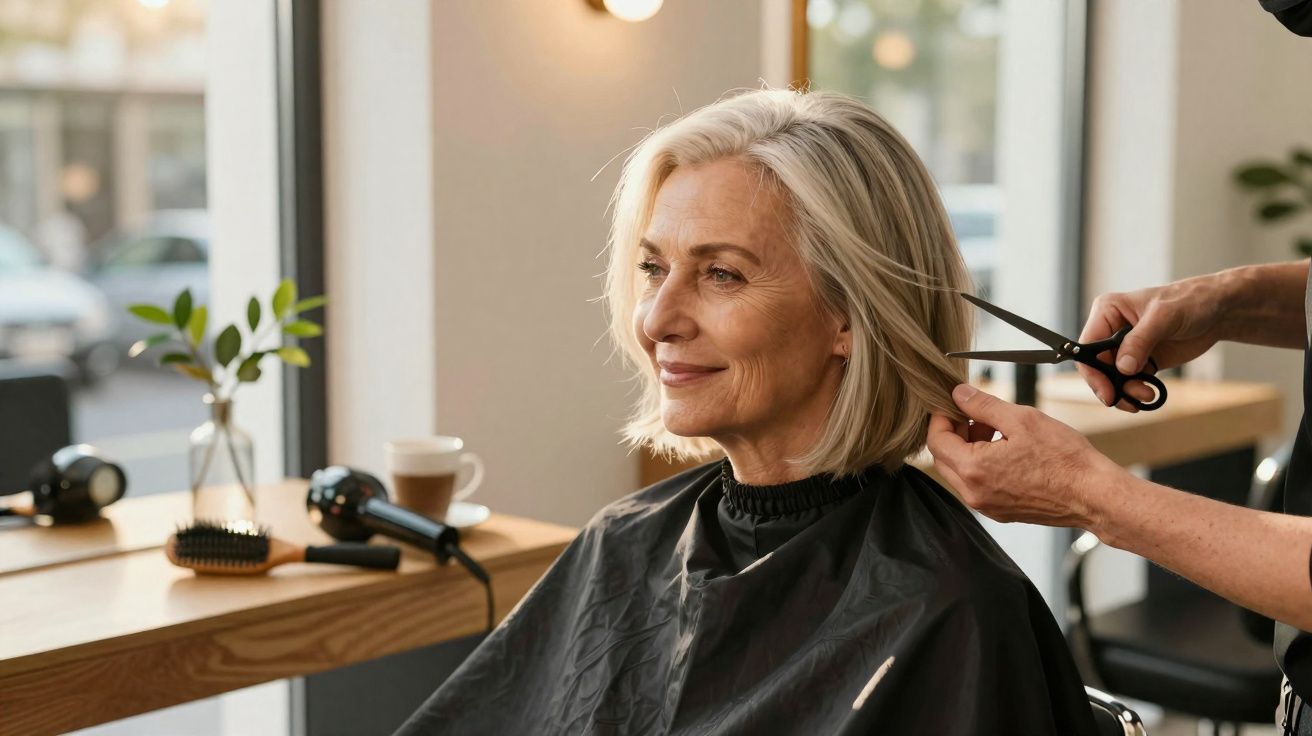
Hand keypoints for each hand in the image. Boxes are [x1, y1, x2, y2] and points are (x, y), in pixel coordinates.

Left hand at [926, 384, 1125, 528]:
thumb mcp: (1021, 419)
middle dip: (954, 431)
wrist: (1094, 495)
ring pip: (960, 472)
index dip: (941, 417)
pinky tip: (1006, 448)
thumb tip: (958, 394)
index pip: (936, 440)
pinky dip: (982, 464)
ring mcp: (987, 506)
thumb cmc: (1064, 459)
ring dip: (968, 447)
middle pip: (944, 458)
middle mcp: (974, 494)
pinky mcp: (1001, 511)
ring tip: (996, 428)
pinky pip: (978, 484)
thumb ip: (982, 405)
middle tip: (975, 413)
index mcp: (973, 470)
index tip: (953, 403)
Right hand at [1079, 273, 1226, 410]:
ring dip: (1126, 391)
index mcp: (1108, 312)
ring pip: (1112, 378)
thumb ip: (1140, 341)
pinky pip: (1129, 382)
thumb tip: (1122, 367)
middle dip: (1110, 385)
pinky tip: (1149, 392)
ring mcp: (1126, 348)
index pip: (1088, 345)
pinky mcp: (1141, 361)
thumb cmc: (1190, 301)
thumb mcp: (1163, 317)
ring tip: (1146, 395)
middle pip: (1096, 366)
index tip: (1106, 391)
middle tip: (1126, 400)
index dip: (1092, 370)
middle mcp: (1111, 330)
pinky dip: (1135, 391)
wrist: (1216, 312)